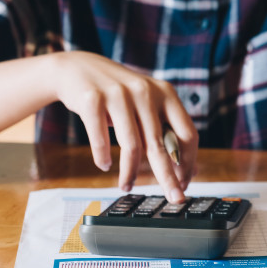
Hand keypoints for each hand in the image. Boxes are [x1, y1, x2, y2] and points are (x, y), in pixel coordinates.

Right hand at [50, 51, 197, 202]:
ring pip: (132, 146)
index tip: (185, 183)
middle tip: (175, 198)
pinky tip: (105, 165)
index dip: (188, 162)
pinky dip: (103, 157)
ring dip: (130, 172)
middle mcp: (146, 92)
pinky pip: (101, 139)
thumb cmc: (119, 95)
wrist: (78, 69)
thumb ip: (165, 130)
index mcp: (166, 94)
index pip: (187, 133)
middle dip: (169, 177)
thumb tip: (187, 170)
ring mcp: (119, 95)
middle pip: (162, 145)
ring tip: (127, 185)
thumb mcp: (147, 104)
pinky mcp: (92, 100)